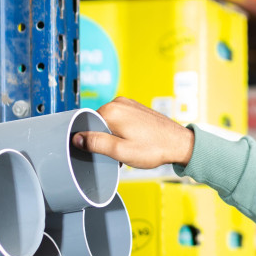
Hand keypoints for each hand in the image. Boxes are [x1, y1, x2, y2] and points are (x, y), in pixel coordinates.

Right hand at [71, 97, 194, 169]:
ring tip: (128, 147)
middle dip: (103, 139)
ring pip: (109, 122)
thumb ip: (97, 143)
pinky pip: (120, 119)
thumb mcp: (121, 151)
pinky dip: (122, 131)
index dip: (90, 140)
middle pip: (97, 122)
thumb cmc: (155, 148)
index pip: (86, 123)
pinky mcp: (136, 108)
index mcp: (111, 111)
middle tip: (116, 152)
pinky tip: (133, 141)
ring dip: (113, 136)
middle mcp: (118, 103)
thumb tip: (77, 138)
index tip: (99, 150)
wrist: (179, 143)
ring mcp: (128, 104)